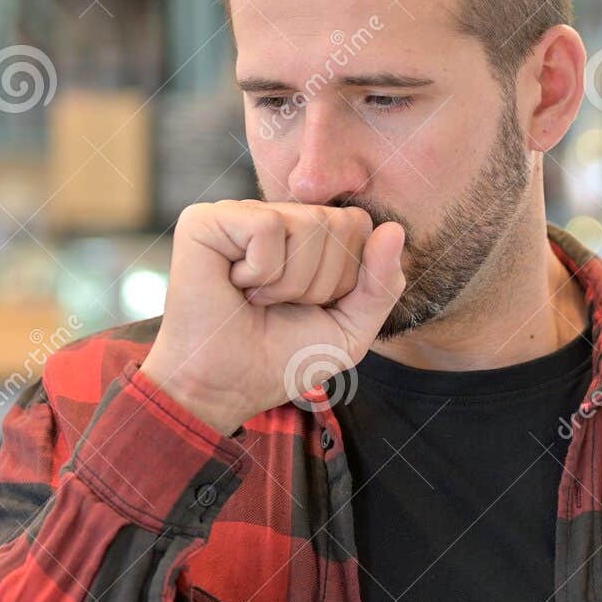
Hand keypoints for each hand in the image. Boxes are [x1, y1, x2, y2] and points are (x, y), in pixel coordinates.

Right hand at [137, 200, 406, 434]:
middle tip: (280, 305)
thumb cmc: (282, 357)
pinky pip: (267, 227)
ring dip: (289, 283)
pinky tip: (235, 285)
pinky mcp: (206, 219)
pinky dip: (260, 272)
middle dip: (321, 282)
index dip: (347, 277)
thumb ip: (381, 284)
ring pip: (308, 224)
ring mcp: (241, 213)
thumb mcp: (350, 329)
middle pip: (339, 222)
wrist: (226, 388)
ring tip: (257, 299)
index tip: (311, 305)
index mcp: (309, 234)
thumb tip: (395, 229)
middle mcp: (277, 216)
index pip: (361, 224)